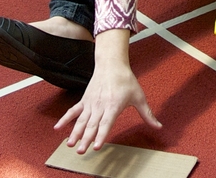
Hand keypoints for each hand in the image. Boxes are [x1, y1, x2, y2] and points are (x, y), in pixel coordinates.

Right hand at [54, 30, 160, 153]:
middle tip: (81, 151)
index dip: (101, 135)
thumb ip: (147, 114)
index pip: (106, 123)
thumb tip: (159, 126)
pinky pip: (73, 111)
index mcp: (113, 105)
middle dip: (86, 139)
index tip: (96, 146)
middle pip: (92, 125)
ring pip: (81, 121)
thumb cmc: (126, 80)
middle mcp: (100, 106)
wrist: (112, 64)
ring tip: (70, 144)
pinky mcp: (84, 100)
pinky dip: (65, 120)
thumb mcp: (139, 96)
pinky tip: (57, 129)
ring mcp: (90, 103)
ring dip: (75, 133)